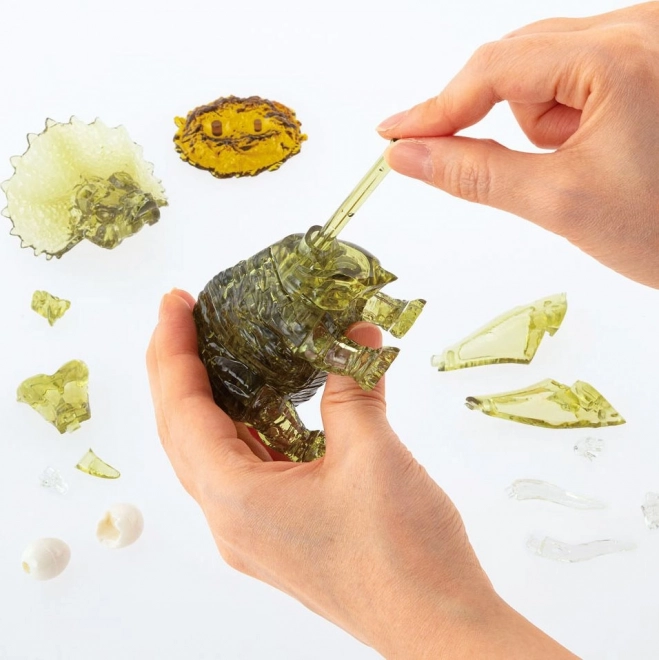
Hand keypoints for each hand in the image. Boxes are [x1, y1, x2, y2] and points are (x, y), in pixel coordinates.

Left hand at [147, 289, 575, 658]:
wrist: (439, 627)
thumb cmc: (402, 554)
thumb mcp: (372, 452)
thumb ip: (353, 387)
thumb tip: (355, 338)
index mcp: (235, 499)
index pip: (182, 410)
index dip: (172, 351)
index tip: (175, 303)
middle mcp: (233, 519)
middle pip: (184, 432)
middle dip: (179, 370)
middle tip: (185, 318)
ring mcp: (256, 531)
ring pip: (215, 453)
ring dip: (213, 400)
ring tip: (219, 352)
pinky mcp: (284, 534)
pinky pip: (250, 470)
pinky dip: (251, 429)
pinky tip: (269, 403)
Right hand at [378, 1, 658, 288]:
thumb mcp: (559, 203)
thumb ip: (473, 174)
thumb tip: (408, 156)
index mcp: (620, 57)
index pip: (495, 69)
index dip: (437, 107)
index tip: (396, 134)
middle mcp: (640, 26)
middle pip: (519, 62)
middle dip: (511, 121)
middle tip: (529, 168)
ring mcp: (649, 35)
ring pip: (546, 68)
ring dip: (546, 120)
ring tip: (584, 161)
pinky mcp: (649, 53)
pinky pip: (576, 69)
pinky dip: (569, 111)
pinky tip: (598, 143)